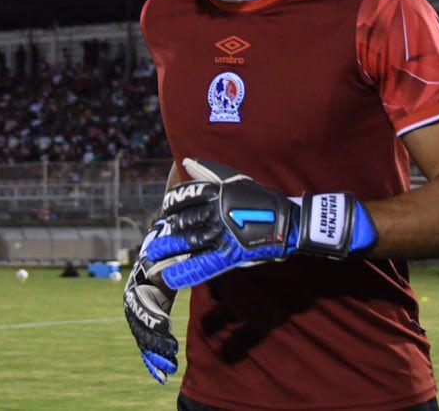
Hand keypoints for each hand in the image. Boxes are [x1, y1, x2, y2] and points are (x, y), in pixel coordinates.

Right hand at [123, 220, 178, 383]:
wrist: (163, 252)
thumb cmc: (170, 250)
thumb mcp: (172, 250)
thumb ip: (174, 253)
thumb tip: (176, 246)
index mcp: (138, 284)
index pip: (141, 305)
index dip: (152, 317)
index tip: (167, 327)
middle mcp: (133, 301)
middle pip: (140, 327)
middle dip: (155, 342)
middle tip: (172, 354)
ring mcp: (138, 314)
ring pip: (143, 339)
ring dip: (155, 356)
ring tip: (170, 370)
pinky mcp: (146, 323)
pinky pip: (146, 345)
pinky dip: (152, 361)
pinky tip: (161, 377)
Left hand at [145, 158, 377, 289]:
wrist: (288, 222)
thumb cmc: (261, 199)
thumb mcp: (236, 179)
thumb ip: (210, 170)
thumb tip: (186, 160)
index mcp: (217, 193)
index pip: (184, 198)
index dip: (170, 206)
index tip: (164, 212)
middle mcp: (216, 213)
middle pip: (182, 222)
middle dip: (165, 231)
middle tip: (151, 240)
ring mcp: (222, 235)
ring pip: (188, 243)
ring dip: (167, 250)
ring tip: (151, 257)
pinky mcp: (230, 255)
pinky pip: (203, 264)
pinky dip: (186, 272)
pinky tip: (169, 277)